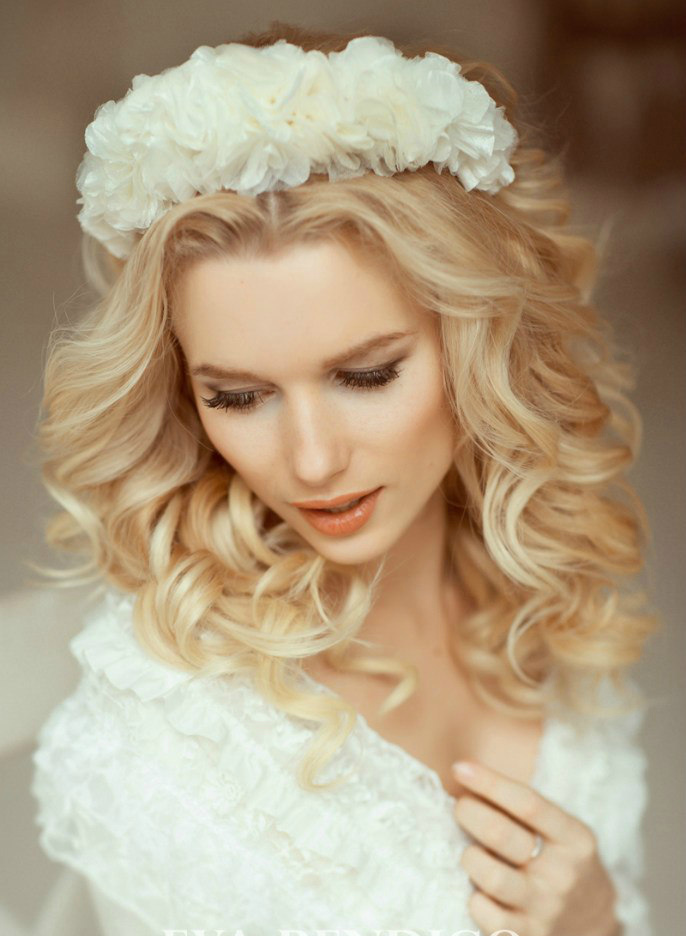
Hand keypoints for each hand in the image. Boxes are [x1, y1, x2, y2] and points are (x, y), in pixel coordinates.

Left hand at [452, 760, 619, 935]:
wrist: (595, 924)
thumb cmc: (562, 862)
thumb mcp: (562, 831)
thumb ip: (524, 809)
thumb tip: (468, 775)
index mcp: (575, 839)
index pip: (527, 803)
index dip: (489, 782)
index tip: (461, 768)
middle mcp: (563, 874)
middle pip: (500, 834)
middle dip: (468, 813)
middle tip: (460, 807)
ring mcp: (546, 909)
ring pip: (491, 877)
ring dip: (469, 857)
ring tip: (469, 852)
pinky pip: (487, 917)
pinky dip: (474, 900)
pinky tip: (477, 891)